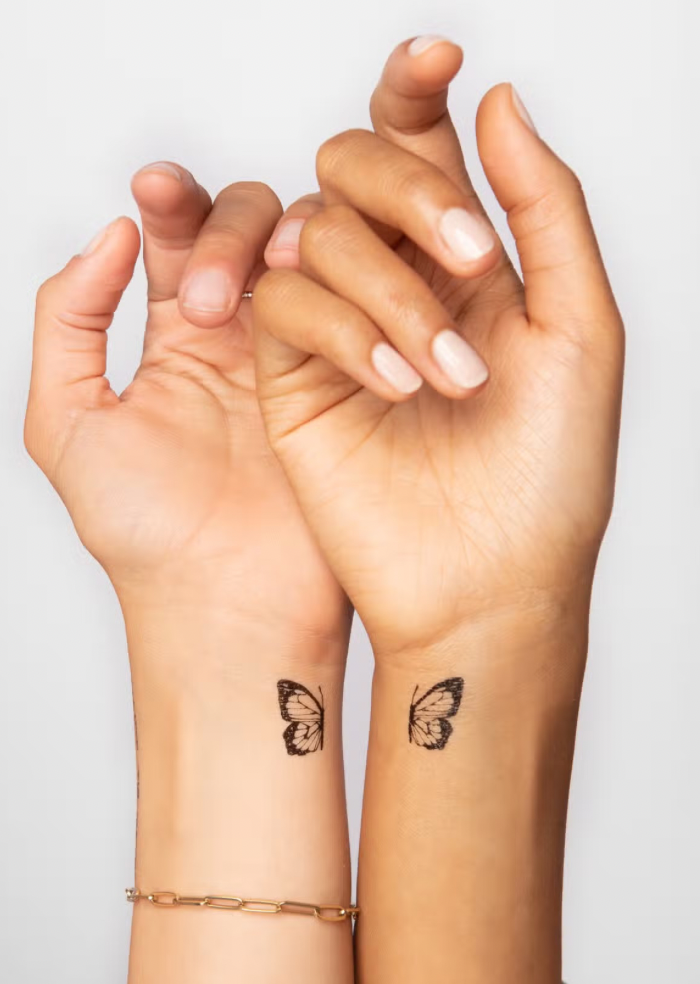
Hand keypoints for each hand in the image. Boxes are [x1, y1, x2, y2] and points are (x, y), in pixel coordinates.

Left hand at [25, 165, 346, 636]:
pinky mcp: (353, 382)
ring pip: (312, 254)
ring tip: (269, 278)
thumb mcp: (66, 424)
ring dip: (292, 244)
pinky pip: (356, 306)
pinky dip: (347, 281)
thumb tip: (109, 238)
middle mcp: (242, 336)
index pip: (174, 240)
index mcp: (175, 341)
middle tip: (204, 297)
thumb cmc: (144, 535)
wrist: (228, 606)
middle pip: (248, 227)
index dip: (168, 201)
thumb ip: (68, 325)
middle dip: (225, 229)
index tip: (154, 191)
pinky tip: (327, 284)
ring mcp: (303, 355)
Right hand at [253, 38, 623, 657]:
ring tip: (448, 376)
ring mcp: (338, 327)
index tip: (438, 54)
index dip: (417, 86)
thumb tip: (496, 100)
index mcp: (468, 261)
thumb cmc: (548, 473)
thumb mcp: (580, 326)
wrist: (490, 583)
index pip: (424, 145)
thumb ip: (544, 207)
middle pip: (353, 163)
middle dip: (408, 191)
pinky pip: (284, 305)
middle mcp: (396, 281)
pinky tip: (398, 385)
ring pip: (315, 230)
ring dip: (388, 288)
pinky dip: (344, 329)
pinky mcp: (289, 376)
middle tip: (470, 256)